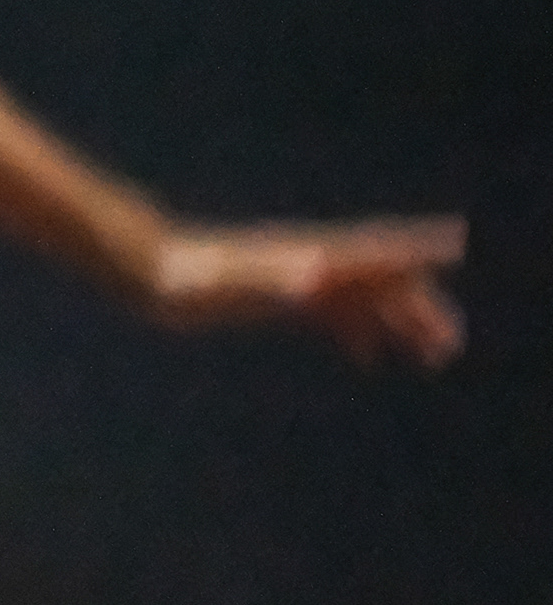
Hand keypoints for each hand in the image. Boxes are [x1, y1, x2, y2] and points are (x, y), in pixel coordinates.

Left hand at [141, 217, 467, 366]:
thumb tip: (313, 279)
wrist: (151, 274)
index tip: (452, 246)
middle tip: (449, 344)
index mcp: (307, 257)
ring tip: (428, 356)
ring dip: (396, 324)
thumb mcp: (232, 281)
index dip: (413, 250)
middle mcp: (308, 262)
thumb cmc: (188, 278)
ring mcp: (294, 278)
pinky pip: (329, 315)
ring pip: (359, 300)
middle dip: (417, 308)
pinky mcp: (276, 296)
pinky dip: (355, 332)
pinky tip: (366, 358)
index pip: (372, 251)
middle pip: (376, 282)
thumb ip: (277, 278)